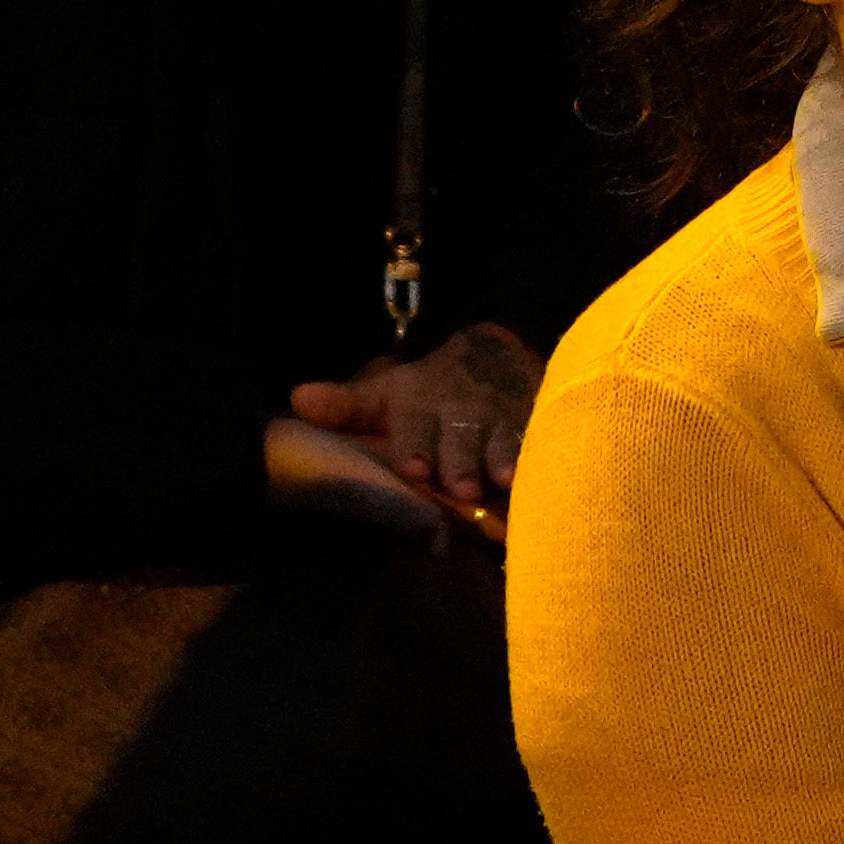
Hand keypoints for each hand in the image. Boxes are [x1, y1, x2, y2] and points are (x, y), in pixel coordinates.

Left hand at [279, 321, 542, 533]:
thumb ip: (347, 406)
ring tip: (503, 482)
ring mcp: (502, 419)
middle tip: (459, 488)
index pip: (416, 428)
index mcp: (420, 406)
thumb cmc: (430, 393)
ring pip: (503, 440)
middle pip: (460, 439)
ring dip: (502, 460)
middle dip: (460, 462)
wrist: (496, 356)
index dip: (416, 446)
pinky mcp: (537, 424)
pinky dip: (544, 456)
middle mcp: (461, 413)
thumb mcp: (388, 395)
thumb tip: (297, 400)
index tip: (414, 467)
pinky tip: (546, 473)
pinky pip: (542, 440)